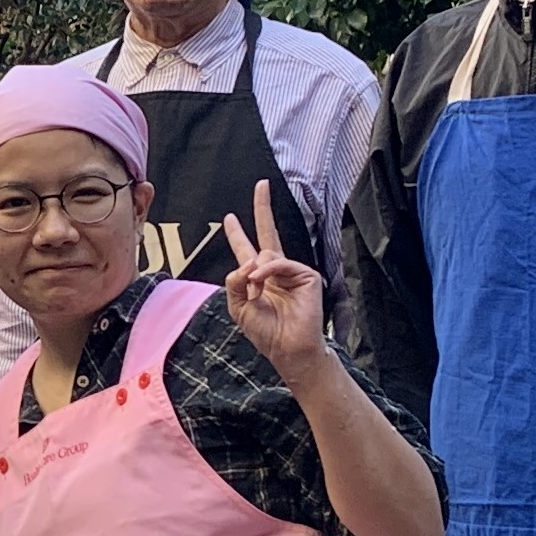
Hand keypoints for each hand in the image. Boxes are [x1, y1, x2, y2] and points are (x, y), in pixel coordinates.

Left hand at [222, 181, 327, 379]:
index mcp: (259, 278)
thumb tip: (246, 263)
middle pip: (268, 233)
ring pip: (266, 255)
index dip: (237, 234)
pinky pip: (280, 263)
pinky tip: (262, 283)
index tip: (229, 218)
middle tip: (261, 186)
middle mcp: (276, 271)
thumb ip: (233, 282)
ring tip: (255, 292)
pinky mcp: (306, 275)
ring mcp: (292, 272)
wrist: (288, 349)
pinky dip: (268, 272)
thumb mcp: (238, 307)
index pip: (247, 250)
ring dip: (255, 273)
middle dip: (263, 208)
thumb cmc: (266, 333)